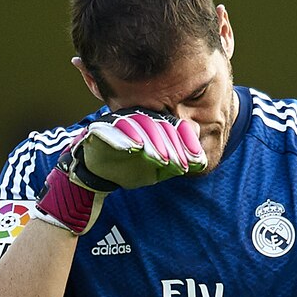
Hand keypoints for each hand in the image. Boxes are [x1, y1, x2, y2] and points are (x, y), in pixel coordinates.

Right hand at [34, 108, 206, 234]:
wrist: (95, 178)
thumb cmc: (129, 170)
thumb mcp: (158, 170)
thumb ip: (177, 162)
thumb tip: (201, 160)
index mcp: (151, 124)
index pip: (172, 127)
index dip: (185, 141)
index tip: (196, 160)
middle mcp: (135, 119)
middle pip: (158, 125)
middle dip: (171, 146)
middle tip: (180, 164)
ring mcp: (116, 122)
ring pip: (138, 125)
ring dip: (152, 142)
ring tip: (162, 159)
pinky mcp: (99, 128)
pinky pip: (111, 129)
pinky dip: (124, 137)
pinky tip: (135, 147)